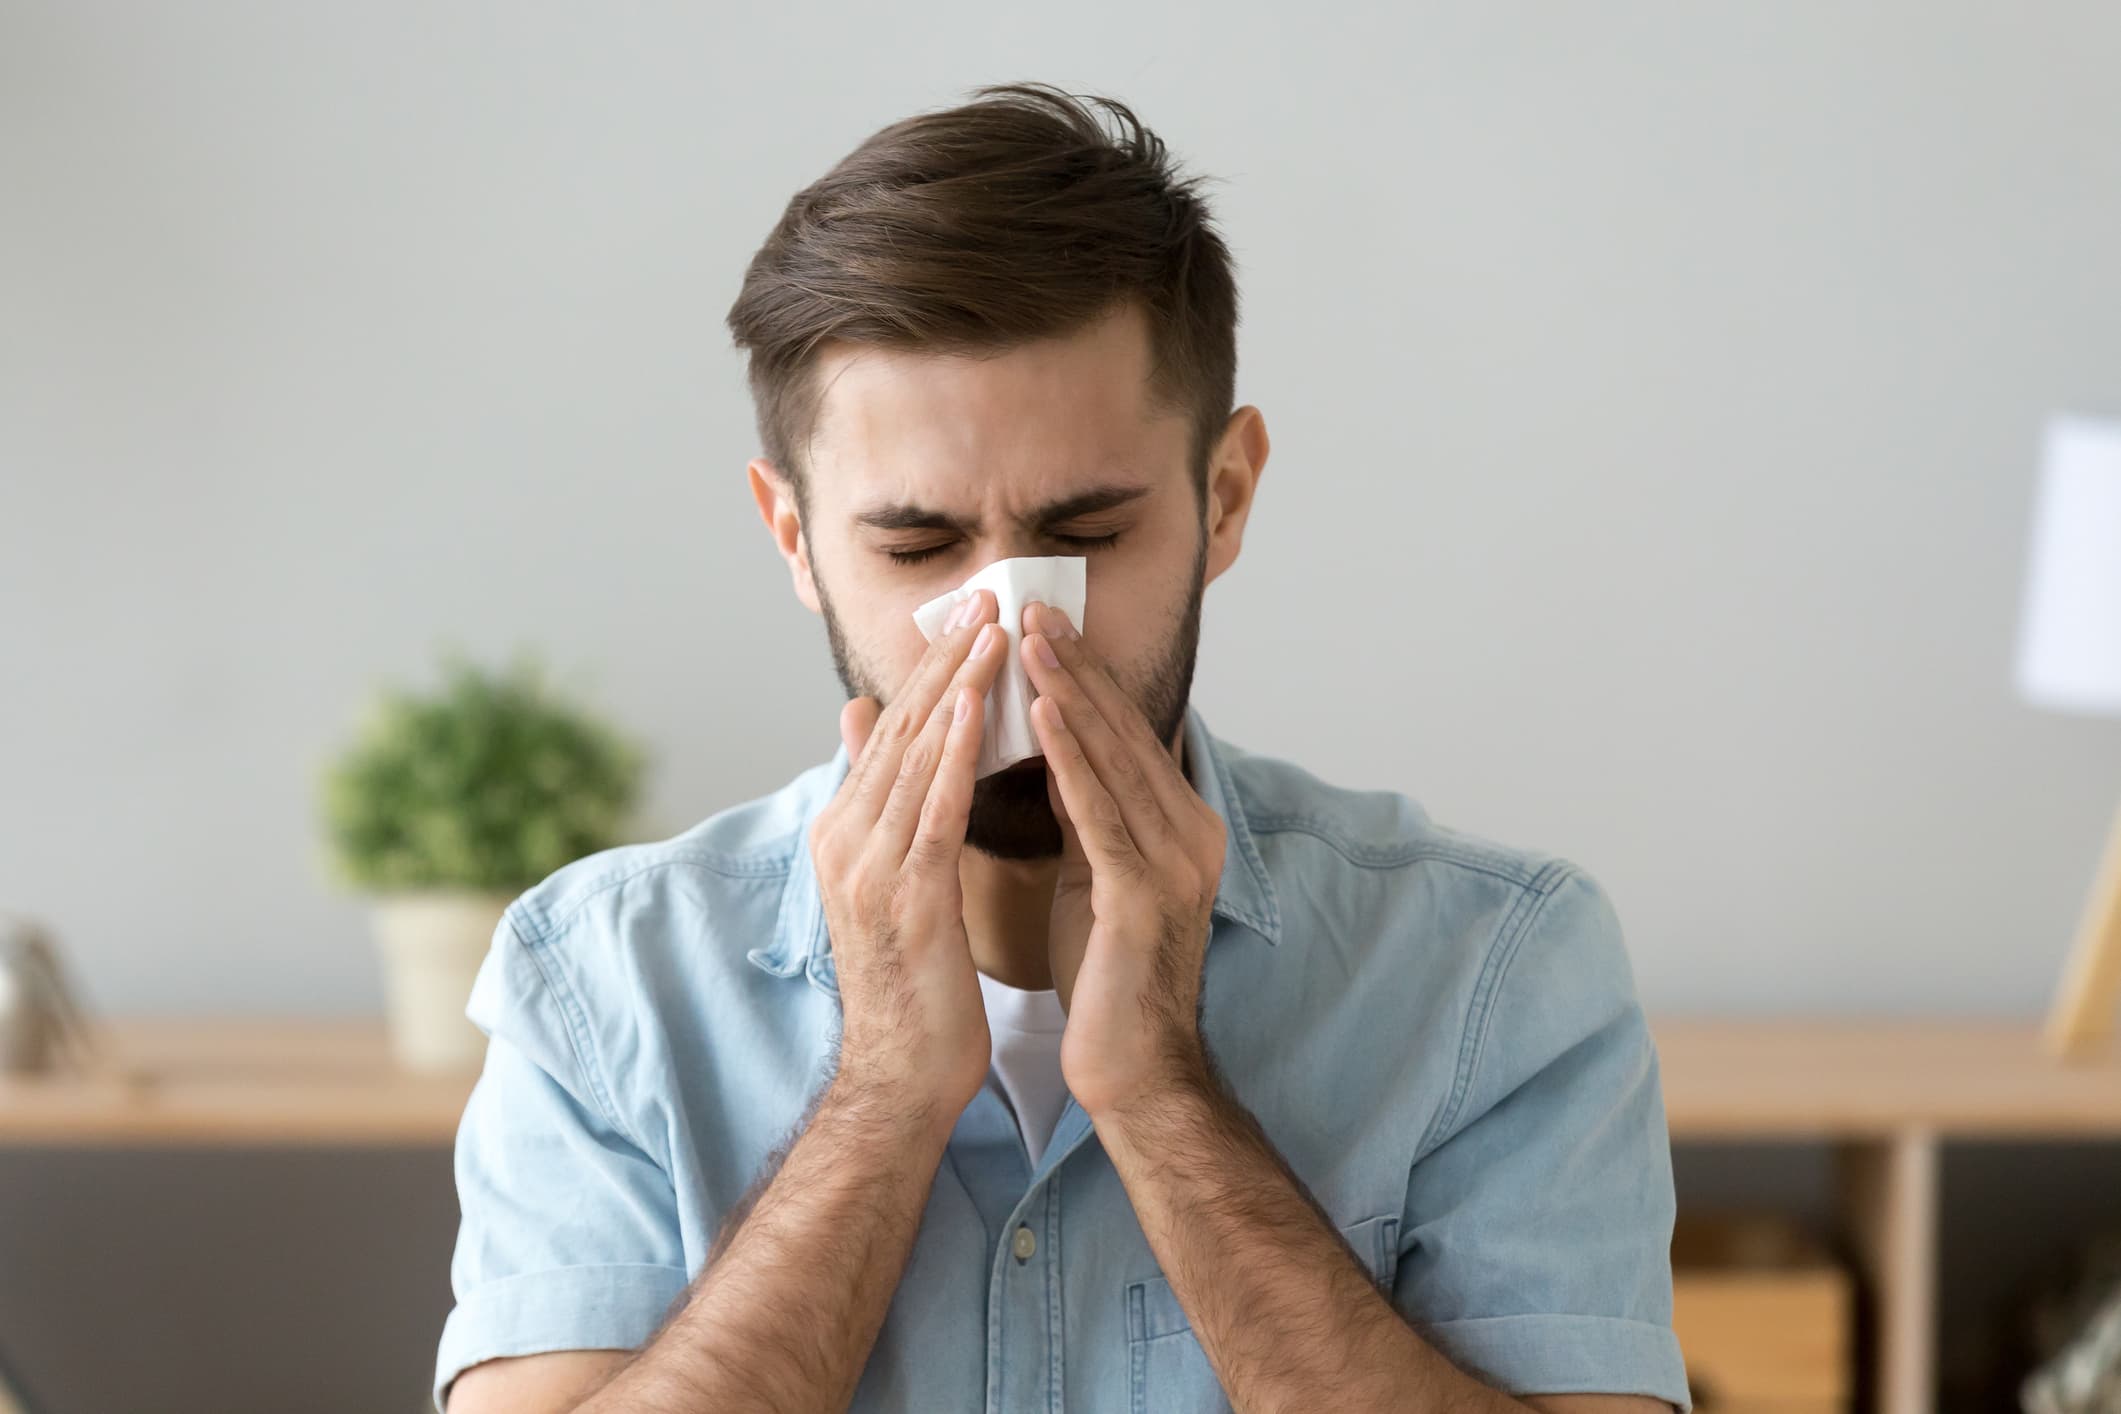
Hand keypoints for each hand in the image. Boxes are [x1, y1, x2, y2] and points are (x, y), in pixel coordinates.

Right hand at [811, 588, 1006, 1126]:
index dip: (929, 670)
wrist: (903, 1076)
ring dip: (953, 689)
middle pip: (898, 729)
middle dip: (943, 661)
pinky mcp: (904, 899)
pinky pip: (932, 811)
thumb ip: (886, 804)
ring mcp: (867, 867)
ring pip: (913, 758)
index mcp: (844, 831)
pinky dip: (952, 755)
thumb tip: (867, 726)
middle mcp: (845, 839)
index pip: (889, 732)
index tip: (970, 617)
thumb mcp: (894, 882)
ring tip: (990, 632)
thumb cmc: (915, 983)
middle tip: (985, 599)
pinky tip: (977, 710)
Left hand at [1019, 600, 1225, 1120]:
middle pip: (1124, 733)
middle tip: (1032, 604)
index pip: (1127, 735)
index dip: (1085, 676)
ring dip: (1068, 694)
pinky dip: (1069, 758)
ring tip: (1029, 639)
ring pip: (1113, 760)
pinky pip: (1101, 812)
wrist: (1132, 1069)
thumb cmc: (1105, 976)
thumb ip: (1085, 810)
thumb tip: (1056, 746)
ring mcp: (1176, 862)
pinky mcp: (1146, 894)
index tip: (1043, 621)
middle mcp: (1191, 832)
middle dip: (1076, 666)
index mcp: (1180, 825)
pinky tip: (1039, 714)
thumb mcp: (1093, 872)